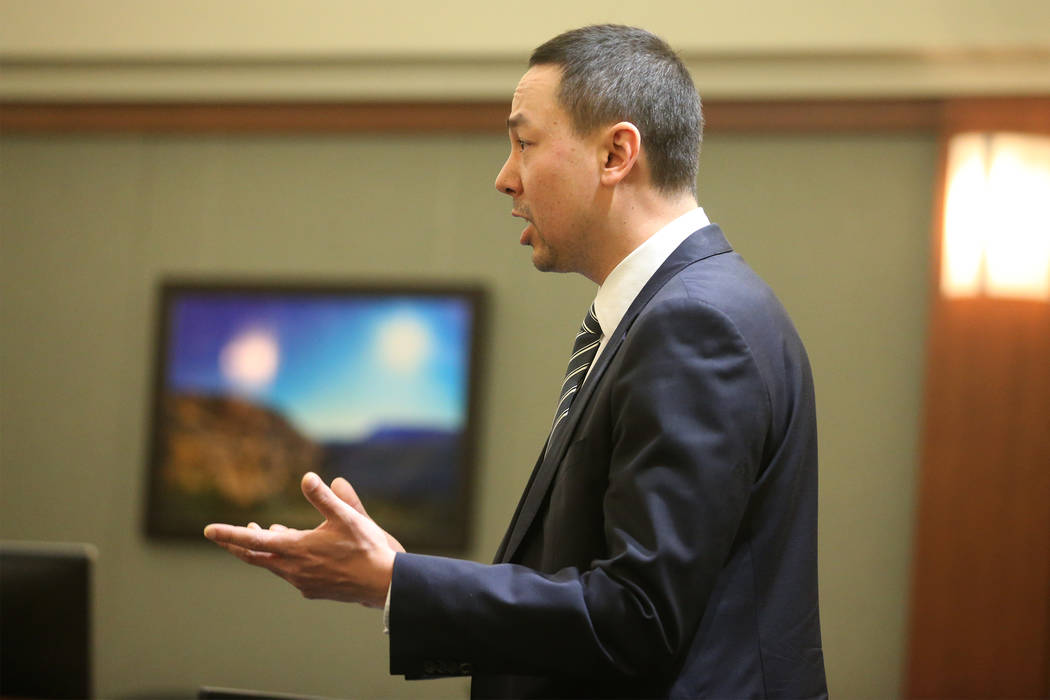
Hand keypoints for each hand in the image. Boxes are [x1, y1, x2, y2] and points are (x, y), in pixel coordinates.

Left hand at [204, 472, 404, 607]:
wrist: (382, 585)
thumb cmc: (366, 548)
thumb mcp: (347, 517)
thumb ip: (324, 497)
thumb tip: (306, 477)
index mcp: (296, 549)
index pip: (253, 541)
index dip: (229, 535)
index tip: (208, 530)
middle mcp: (293, 569)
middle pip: (255, 557)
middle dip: (238, 544)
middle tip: (224, 535)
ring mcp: (303, 582)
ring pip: (273, 565)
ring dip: (265, 550)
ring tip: (266, 533)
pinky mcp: (314, 589)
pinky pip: (290, 574)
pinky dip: (283, 560)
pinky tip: (295, 554)